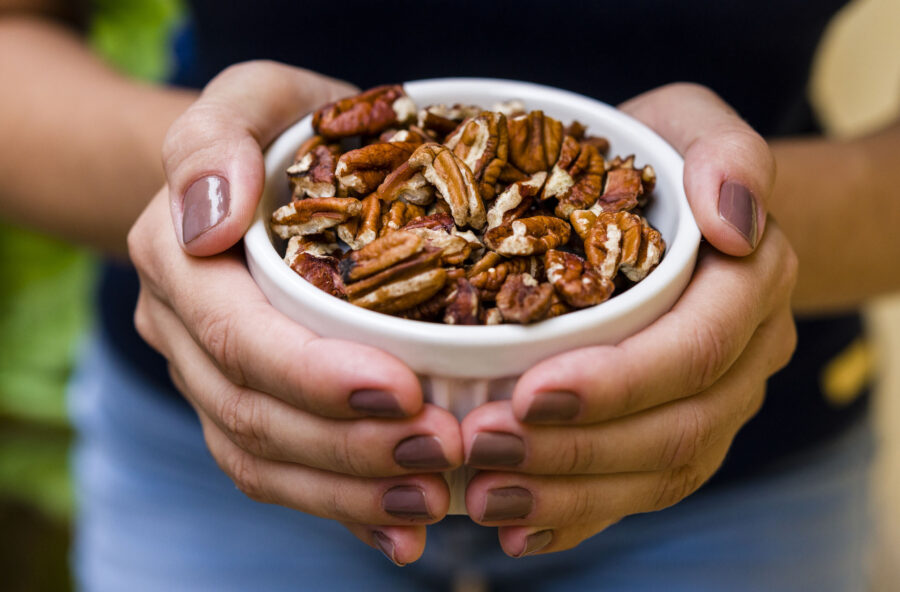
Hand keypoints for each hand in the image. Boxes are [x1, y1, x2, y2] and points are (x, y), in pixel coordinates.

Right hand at [129, 62, 461, 565]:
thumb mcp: (255, 98)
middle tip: (444, 453)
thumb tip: (207, 218)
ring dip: (349, 492)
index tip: (402, 391)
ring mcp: (211, 377)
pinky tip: (404, 529)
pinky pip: (280, 473)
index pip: (236, 336)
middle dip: (348, 447)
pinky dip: (343, 509)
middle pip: (253, 413)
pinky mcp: (249, 405)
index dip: (313, 375)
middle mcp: (183, 329)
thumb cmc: (285, 128)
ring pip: (263, 459)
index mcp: (179, 257)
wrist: (282, 169)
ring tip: (437, 497)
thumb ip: (215, 140)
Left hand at [460, 83, 796, 556]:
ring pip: (657, 472)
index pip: (695, 349)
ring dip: (568, 494)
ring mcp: (714, 405)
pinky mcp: (675, 434)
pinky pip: (640, 491)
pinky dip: (579, 517)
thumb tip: (736, 222)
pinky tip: (517, 526)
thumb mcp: (690, 124)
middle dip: (576, 448)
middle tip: (480, 447)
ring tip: (483, 495)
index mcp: (749, 286)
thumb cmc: (661, 159)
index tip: (528, 392)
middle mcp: (743, 357)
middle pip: (676, 426)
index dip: (617, 380)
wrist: (665, 210)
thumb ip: (724, 155)